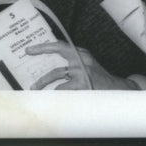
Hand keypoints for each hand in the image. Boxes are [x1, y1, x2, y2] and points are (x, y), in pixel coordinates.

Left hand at [26, 41, 145, 90]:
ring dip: (44, 83)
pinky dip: (57, 94)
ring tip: (36, 90)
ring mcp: (82, 71)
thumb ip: (72, 65)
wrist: (116, 89)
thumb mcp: (87, 66)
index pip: (60, 45)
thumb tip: (51, 72)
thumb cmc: (99, 79)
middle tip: (31, 83)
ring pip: (57, 74)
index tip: (29, 49)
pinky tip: (55, 100)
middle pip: (57, 59)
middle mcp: (81, 59)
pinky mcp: (83, 83)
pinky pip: (64, 89)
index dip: (44, 46)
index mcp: (81, 53)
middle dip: (41, 68)